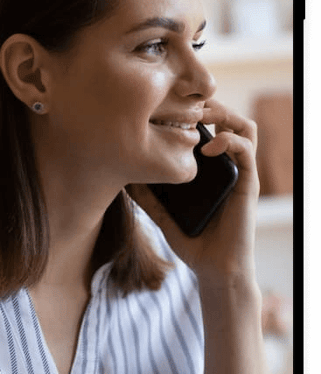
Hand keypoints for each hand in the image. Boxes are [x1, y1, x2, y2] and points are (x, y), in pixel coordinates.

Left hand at [130, 99, 259, 288]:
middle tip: (184, 103)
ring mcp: (240, 173)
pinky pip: (246, 151)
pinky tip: (207, 147)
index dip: (194, 110)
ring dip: (225, 114)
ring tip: (200, 116)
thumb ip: (148, 197)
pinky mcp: (249, 183)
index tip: (168, 107)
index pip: (211, 126)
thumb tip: (123, 178)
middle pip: (229, 118)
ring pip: (245, 127)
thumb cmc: (193, 244)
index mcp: (212, 168)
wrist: (215, 271)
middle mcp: (228, 166)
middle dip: (209, 104)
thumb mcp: (162, 216)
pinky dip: (228, 140)